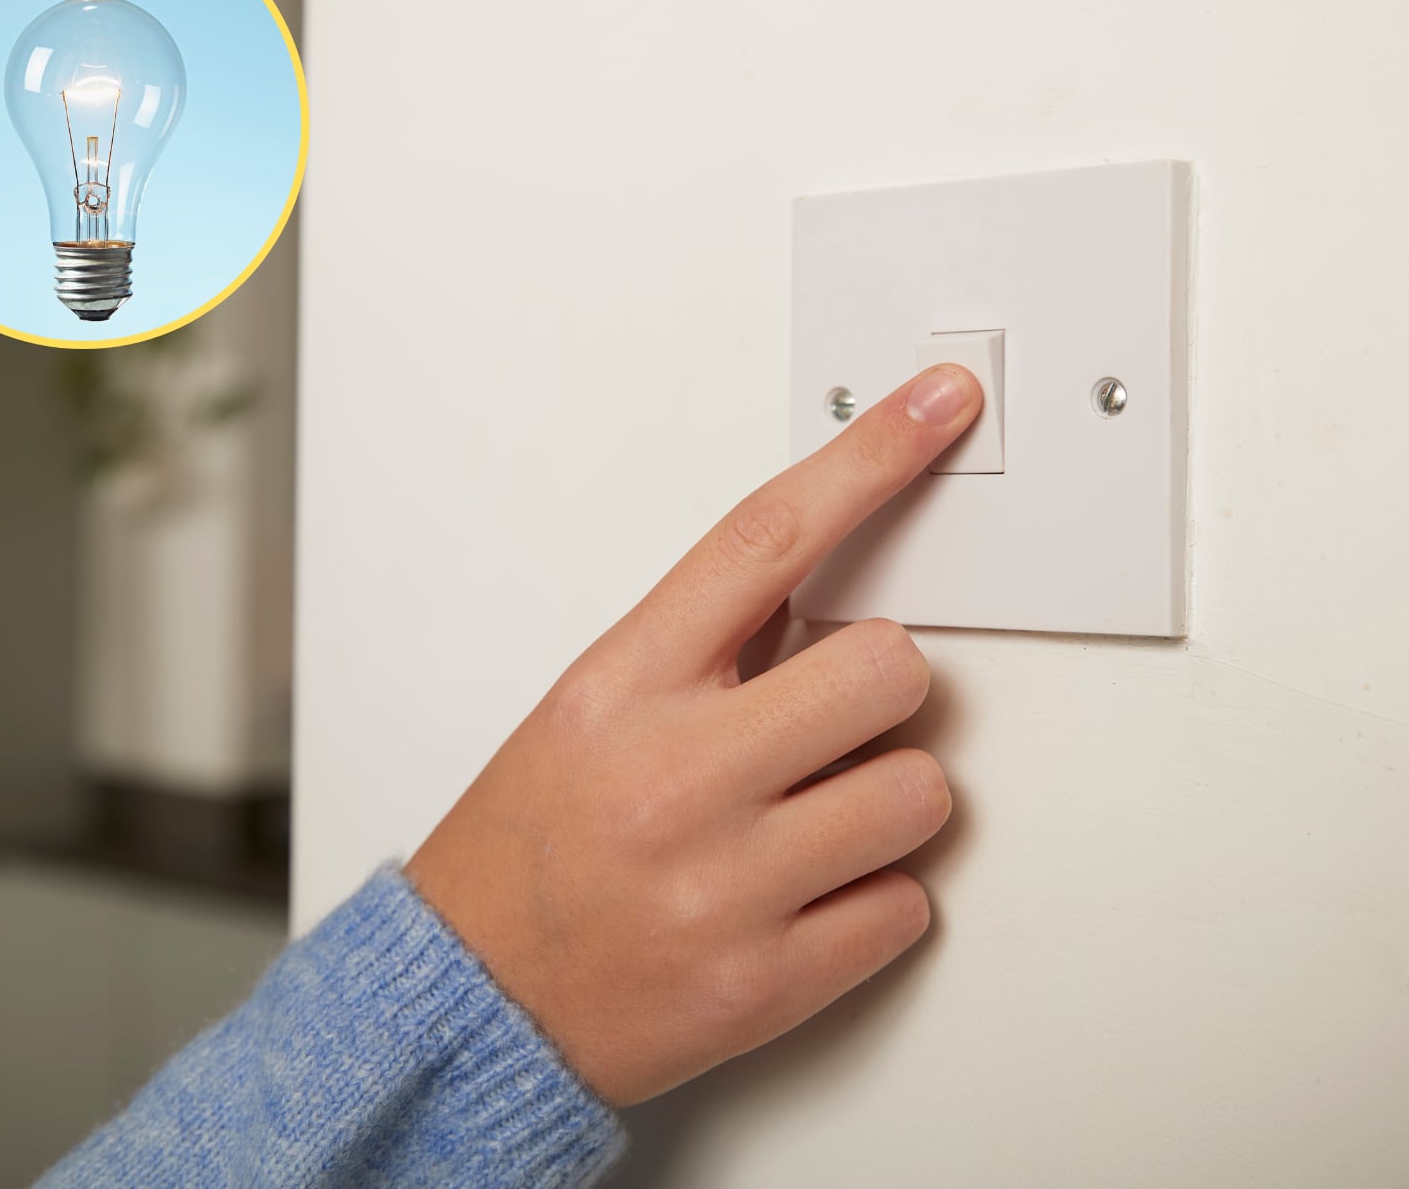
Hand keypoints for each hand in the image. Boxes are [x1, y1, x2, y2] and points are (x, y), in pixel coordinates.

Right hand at [407, 364, 982, 1105]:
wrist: (470, 1001)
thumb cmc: (529, 844)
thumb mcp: (591, 707)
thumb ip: (707, 645)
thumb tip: (835, 581)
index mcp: (625, 684)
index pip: (766, 536)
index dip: (870, 457)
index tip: (939, 406)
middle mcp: (676, 774)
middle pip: (890, 666)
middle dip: (887, 688)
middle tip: (836, 719)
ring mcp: (724, 883)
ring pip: (922, 792)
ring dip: (890, 800)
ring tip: (815, 820)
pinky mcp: (767, 982)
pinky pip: (908, 906)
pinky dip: (877, 900)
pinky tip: (806, 896)